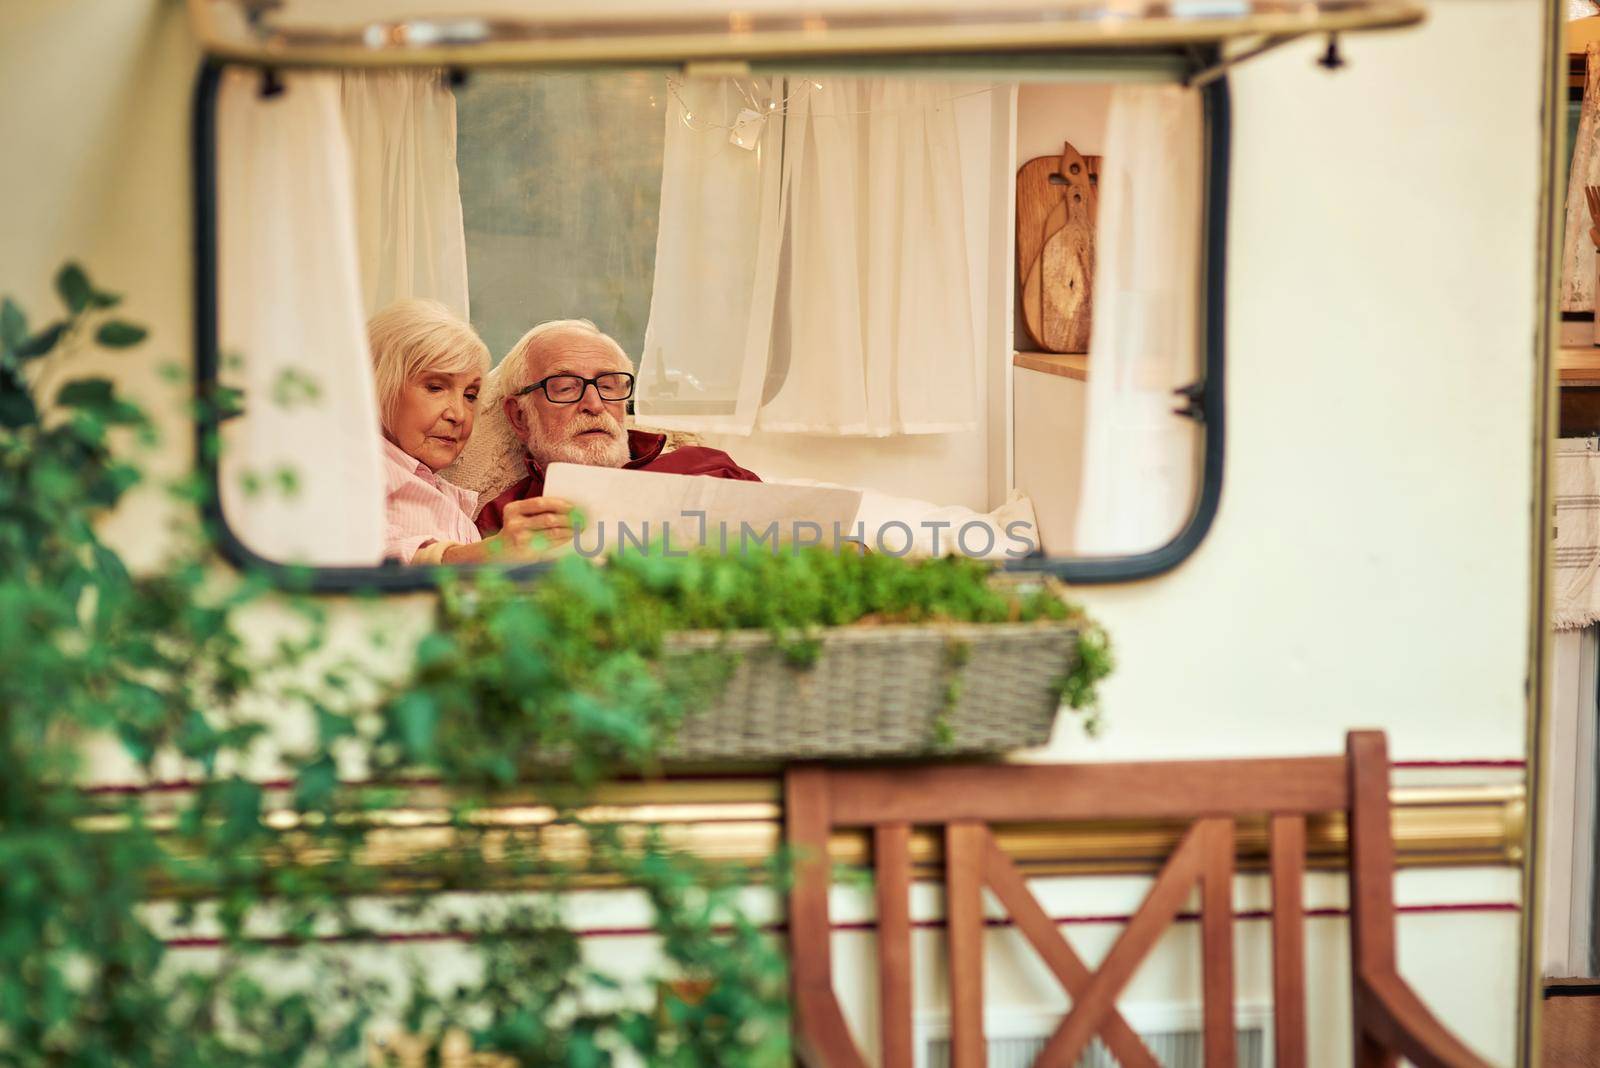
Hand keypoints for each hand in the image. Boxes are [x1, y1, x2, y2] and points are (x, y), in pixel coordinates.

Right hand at [439, 498, 575, 563]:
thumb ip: (535, 511)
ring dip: (569, 530)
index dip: (559, 504)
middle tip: (582, 518)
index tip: (573, 506)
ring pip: (552, 533)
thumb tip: (567, 507)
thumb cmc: (515, 530)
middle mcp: (514, 523)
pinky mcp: (527, 552)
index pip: (540, 503)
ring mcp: (520, 539)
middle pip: (548, 519)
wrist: (497, 552)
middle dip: (568, 518)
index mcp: (513, 509)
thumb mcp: (518, 516)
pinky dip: (563, 540)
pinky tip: (571, 537)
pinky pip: (551, 544)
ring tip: (579, 528)